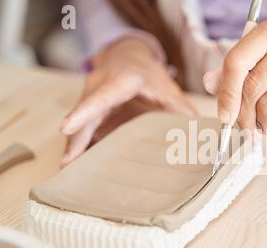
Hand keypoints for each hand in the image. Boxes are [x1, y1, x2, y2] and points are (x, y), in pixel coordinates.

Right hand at [60, 38, 195, 165]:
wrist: (128, 57)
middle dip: (74, 141)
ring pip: (78, 124)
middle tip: (67, 166)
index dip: (83, 113)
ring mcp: (89, 96)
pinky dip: (78, 145)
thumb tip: (200, 133)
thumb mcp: (167, 88)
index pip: (100, 97)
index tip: (66, 128)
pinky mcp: (86, 108)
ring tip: (68, 172)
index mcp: (120, 80)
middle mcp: (99, 86)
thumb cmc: (147, 73)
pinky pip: (80, 128)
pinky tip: (75, 165)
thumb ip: (181, 110)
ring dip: (73, 147)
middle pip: (83, 116)